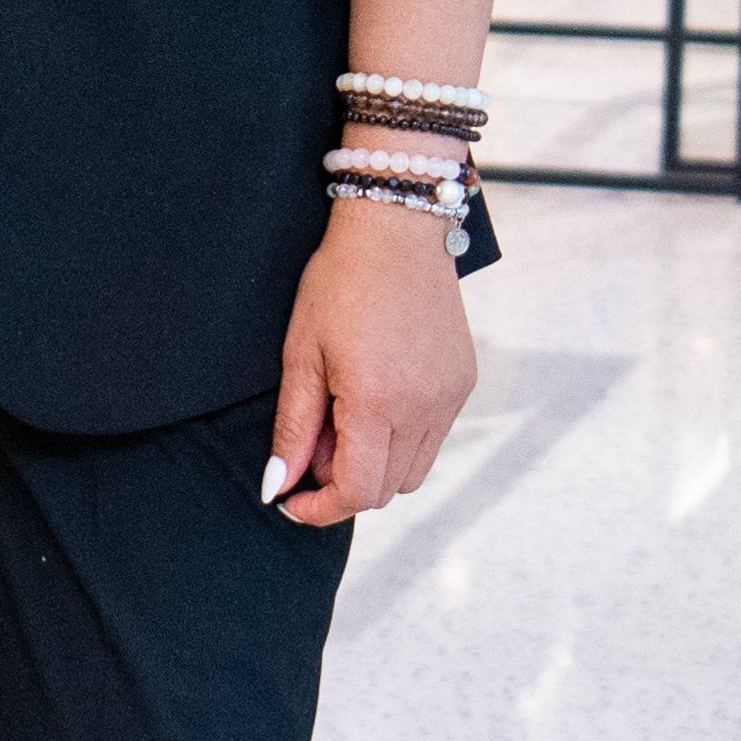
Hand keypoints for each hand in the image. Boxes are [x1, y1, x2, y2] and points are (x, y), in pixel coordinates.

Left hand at [264, 203, 475, 528]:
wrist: (396, 230)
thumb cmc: (338, 284)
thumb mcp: (301, 356)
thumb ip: (292, 429)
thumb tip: (277, 487)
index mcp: (377, 402)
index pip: (356, 492)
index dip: (319, 509)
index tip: (291, 501)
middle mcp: (423, 408)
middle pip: (386, 490)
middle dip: (342, 483)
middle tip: (313, 440)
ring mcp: (450, 397)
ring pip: (413, 471)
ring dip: (374, 464)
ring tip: (343, 415)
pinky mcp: (463, 383)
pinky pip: (433, 438)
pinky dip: (401, 439)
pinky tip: (376, 397)